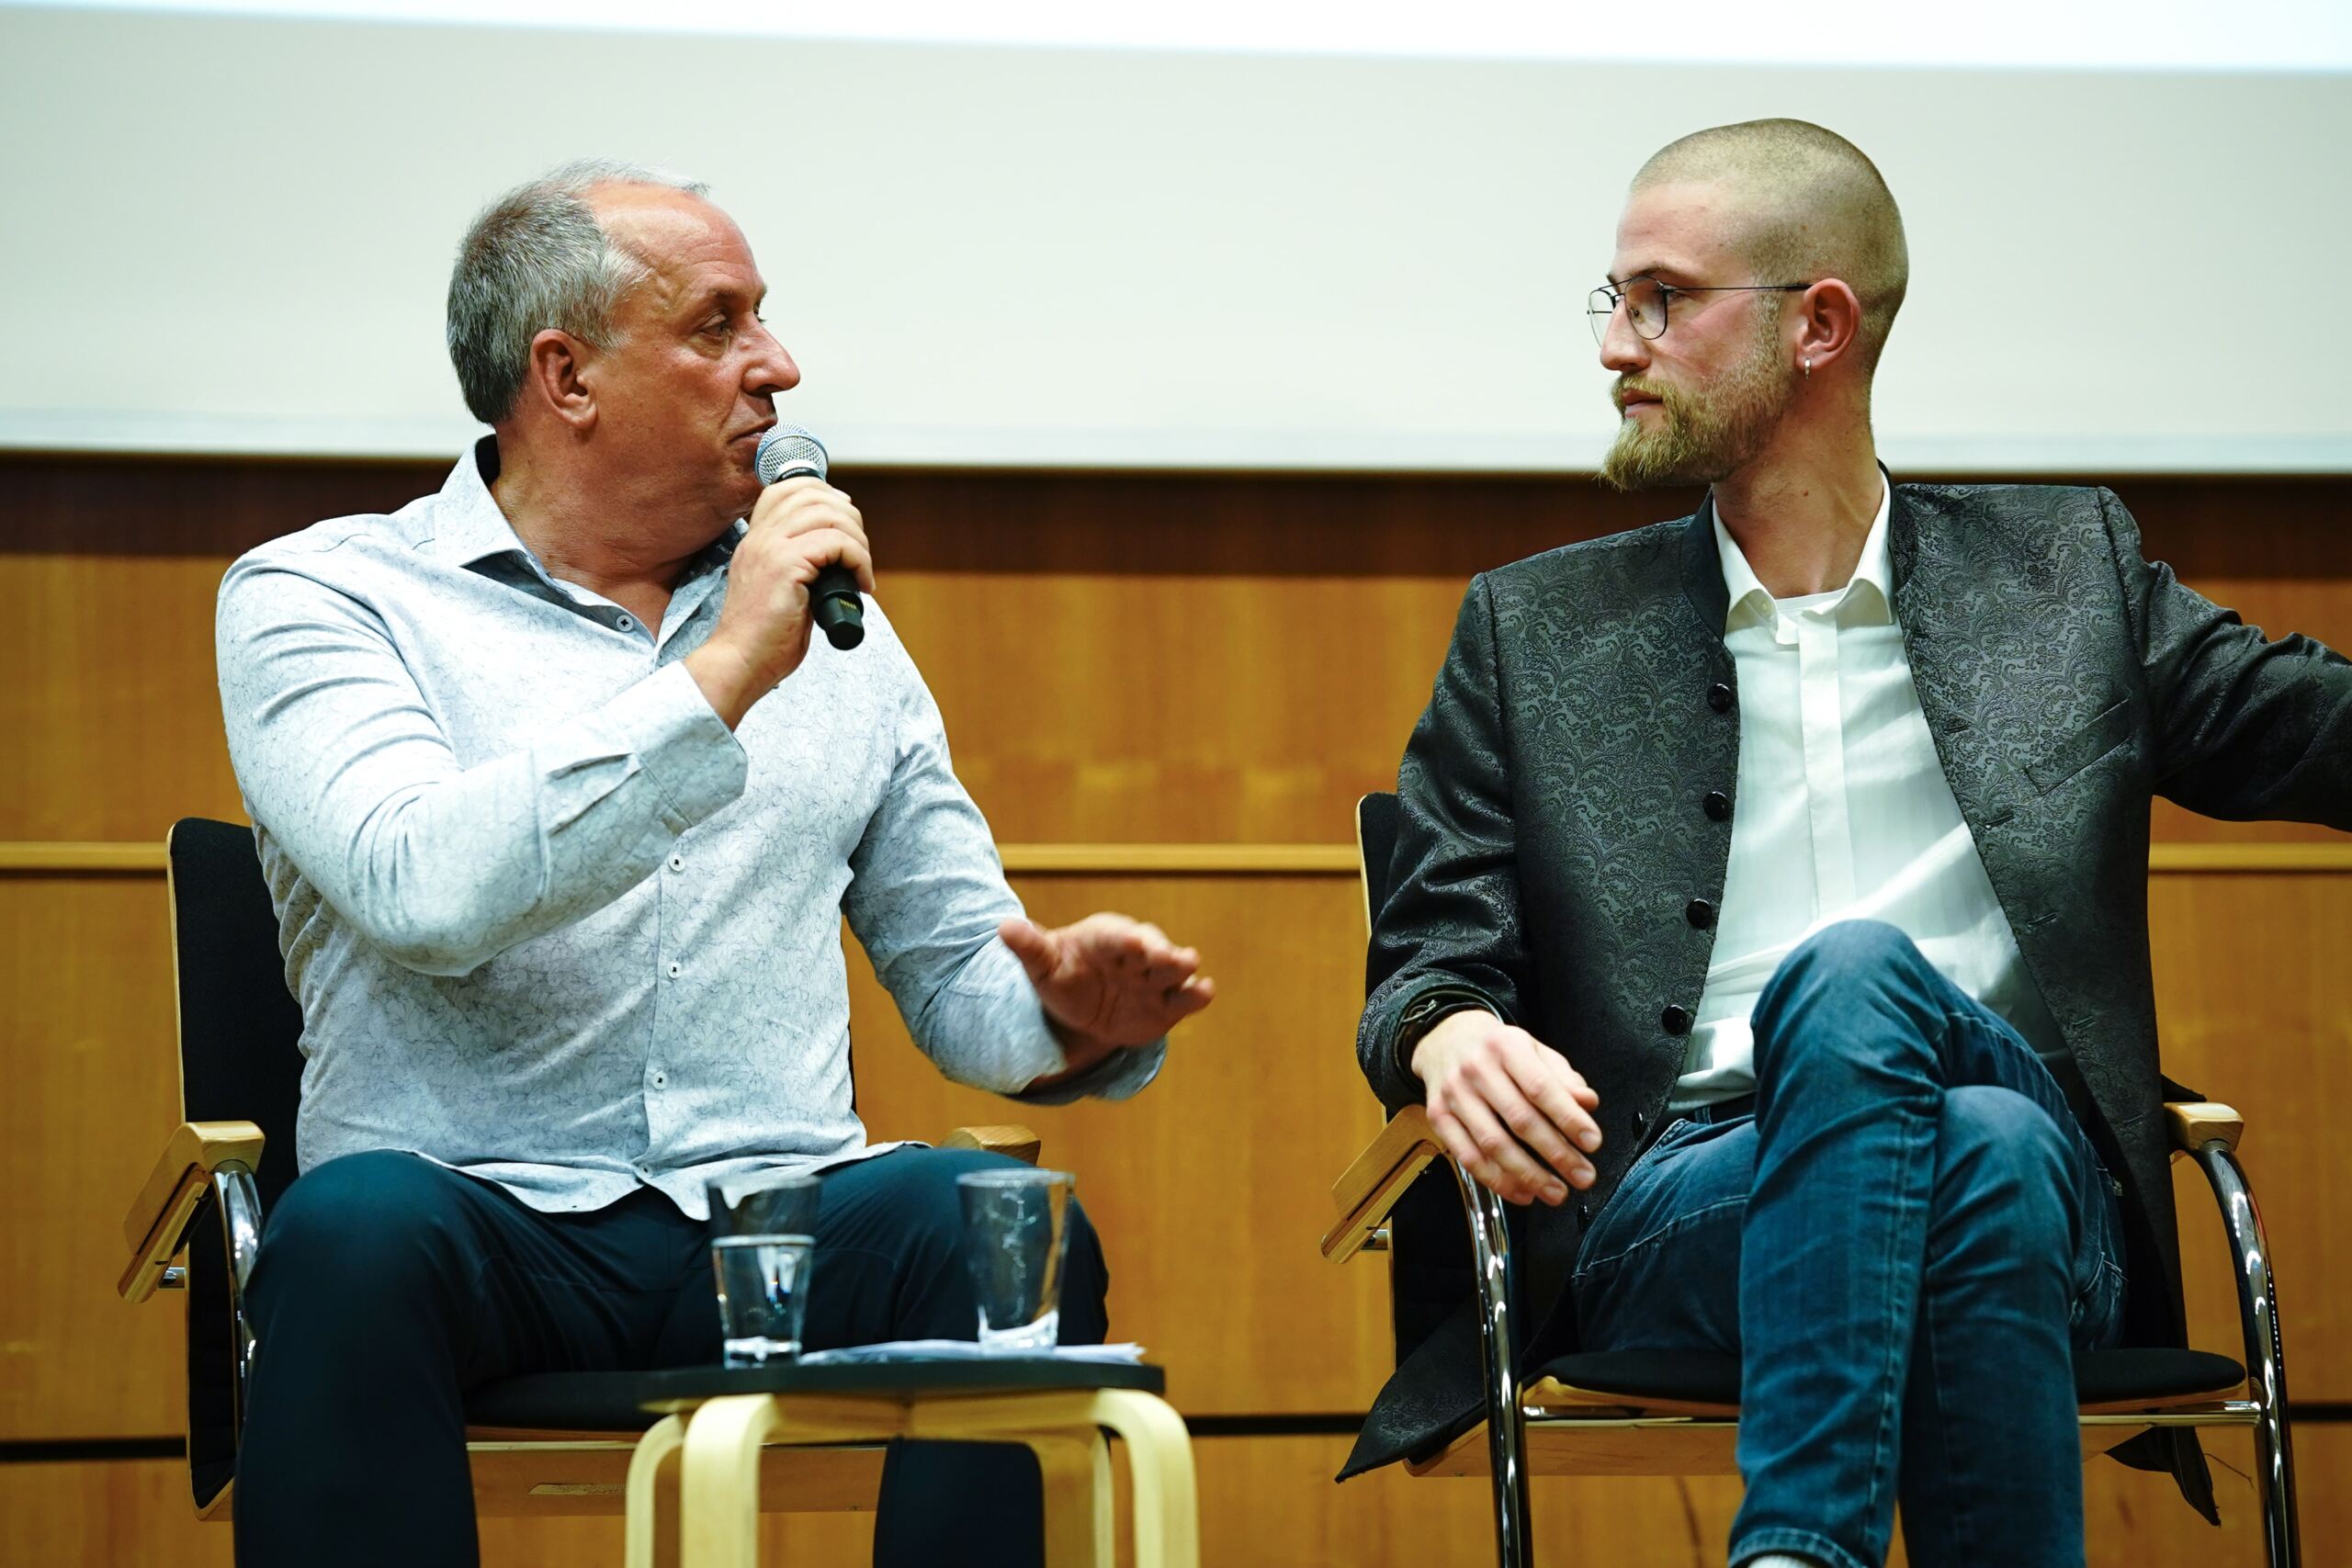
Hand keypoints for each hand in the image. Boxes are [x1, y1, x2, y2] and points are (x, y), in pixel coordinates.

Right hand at [685, 476, 874, 728]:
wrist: (740, 663)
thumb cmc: (765, 639)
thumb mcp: (780, 589)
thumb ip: (801, 565)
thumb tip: (839, 554)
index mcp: (755, 539)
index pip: (787, 489)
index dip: (824, 496)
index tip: (846, 526)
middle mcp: (759, 537)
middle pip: (813, 495)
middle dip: (849, 518)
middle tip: (859, 554)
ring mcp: (770, 548)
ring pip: (829, 515)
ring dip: (858, 540)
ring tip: (861, 570)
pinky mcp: (785, 565)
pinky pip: (836, 543)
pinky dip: (858, 560)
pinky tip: (860, 584)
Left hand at [999, 913, 1216, 1084]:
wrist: (1080, 1013)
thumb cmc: (1061, 977)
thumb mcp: (1042, 965)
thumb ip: (1029, 947)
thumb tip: (1003, 926)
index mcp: (1106, 938)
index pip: (1118, 936)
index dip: (1126, 939)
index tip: (1132, 942)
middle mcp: (1137, 954)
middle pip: (1154, 947)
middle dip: (1161, 951)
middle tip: (1168, 957)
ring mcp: (1155, 978)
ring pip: (1175, 968)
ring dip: (1182, 966)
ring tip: (1188, 966)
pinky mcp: (1169, 1004)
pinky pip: (1187, 997)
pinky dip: (1197, 994)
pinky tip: (1205, 992)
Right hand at [1411, 1010, 1601, 1206]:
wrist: (1446, 1039)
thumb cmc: (1498, 1051)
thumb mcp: (1535, 1051)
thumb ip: (1563, 1078)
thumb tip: (1588, 1104)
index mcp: (1506, 1046)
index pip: (1541, 1087)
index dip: (1568, 1118)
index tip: (1592, 1142)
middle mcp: (1476, 1069)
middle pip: (1519, 1119)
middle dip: (1556, 1153)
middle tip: (1583, 1176)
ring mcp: (1454, 1094)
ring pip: (1493, 1144)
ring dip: (1528, 1175)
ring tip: (1556, 1192)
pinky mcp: (1438, 1117)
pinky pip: (1468, 1156)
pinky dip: (1497, 1180)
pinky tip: (1522, 1192)